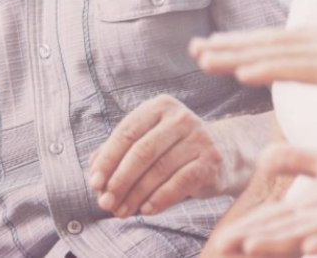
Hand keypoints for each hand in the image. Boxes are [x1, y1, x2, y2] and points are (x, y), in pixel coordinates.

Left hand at [88, 94, 226, 218]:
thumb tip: (93, 170)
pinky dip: (160, 199)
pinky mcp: (211, 161)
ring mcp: (198, 138)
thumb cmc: (174, 147)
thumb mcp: (147, 140)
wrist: (223, 152)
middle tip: (105, 202)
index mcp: (160, 106)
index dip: (108, 159)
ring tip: (121, 211)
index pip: (127, 132)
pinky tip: (145, 210)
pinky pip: (180, 183)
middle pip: (142, 151)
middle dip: (119, 180)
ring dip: (136, 195)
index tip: (94, 182)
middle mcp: (180, 117)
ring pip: (159, 170)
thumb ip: (118, 150)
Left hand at [190, 20, 316, 108]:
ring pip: (269, 54)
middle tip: (192, 49)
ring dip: (233, 57)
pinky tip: (240, 74)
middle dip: (226, 46)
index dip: (244, 41)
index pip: (276, 39)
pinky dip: (264, 69)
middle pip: (263, 43)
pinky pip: (292, 70)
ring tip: (201, 59)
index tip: (217, 43)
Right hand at [211, 144, 316, 255]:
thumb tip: (262, 158)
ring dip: (278, 242)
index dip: (240, 226)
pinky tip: (310, 246)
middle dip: (247, 240)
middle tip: (215, 254)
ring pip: (306, 234)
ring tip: (248, 246)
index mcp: (313, 207)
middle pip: (280, 230)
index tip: (210, 245)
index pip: (269, 217)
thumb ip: (297, 160)